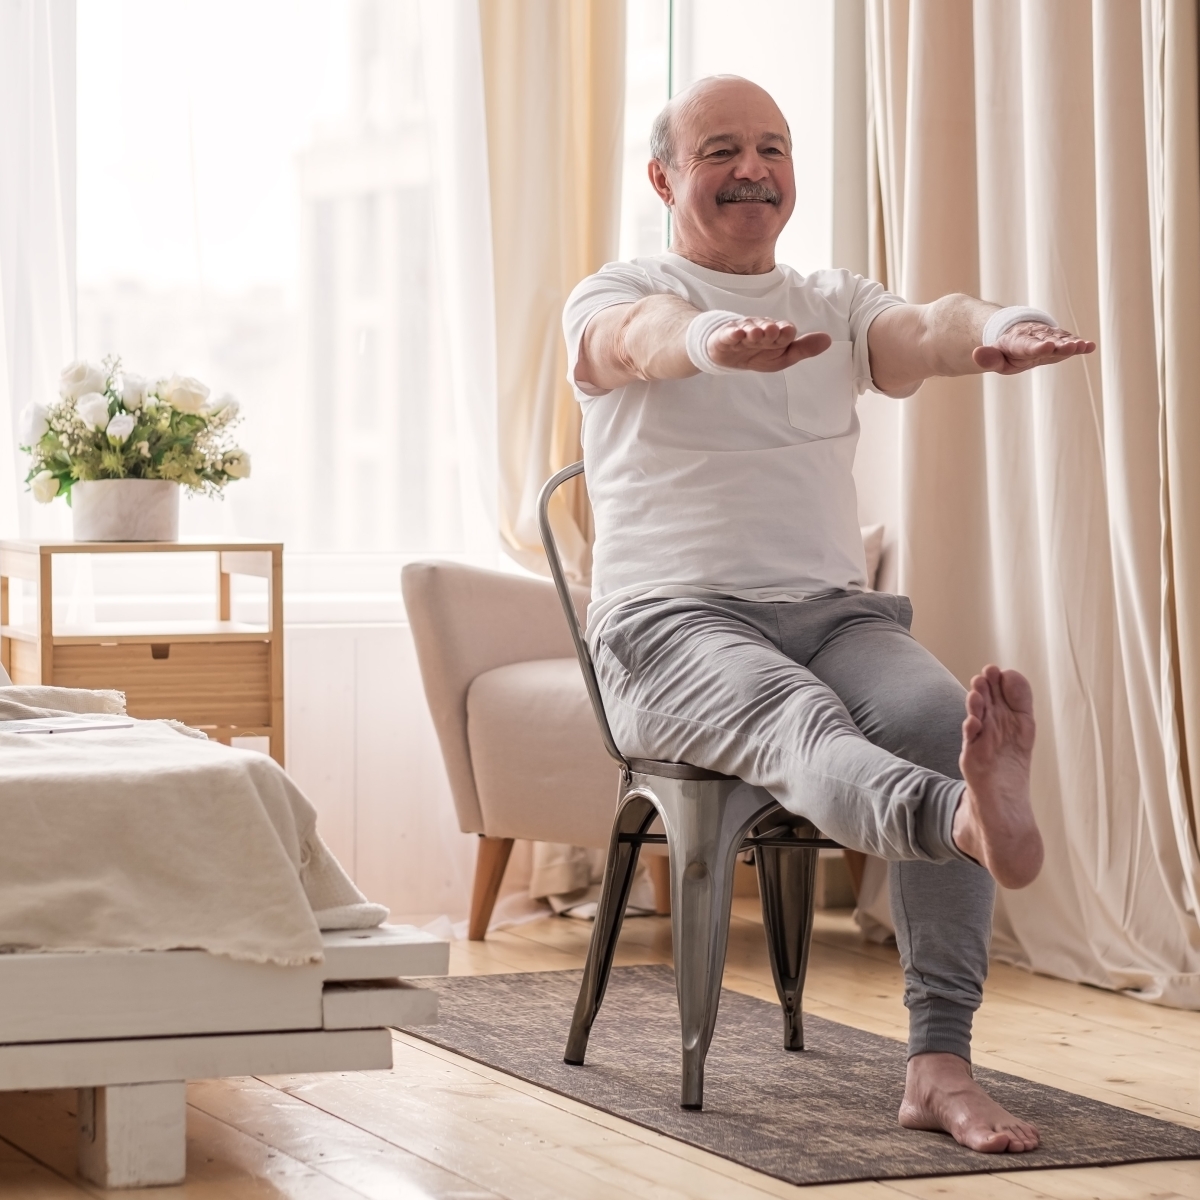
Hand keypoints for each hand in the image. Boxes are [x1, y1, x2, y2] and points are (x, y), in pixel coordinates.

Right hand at [708, 318, 830, 371]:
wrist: (730, 355)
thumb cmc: (759, 353)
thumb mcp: (783, 356)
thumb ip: (804, 349)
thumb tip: (828, 340)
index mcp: (777, 334)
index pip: (784, 331)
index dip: (786, 332)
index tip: (787, 332)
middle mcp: (761, 329)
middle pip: (767, 328)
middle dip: (769, 330)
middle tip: (771, 331)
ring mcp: (743, 332)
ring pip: (749, 330)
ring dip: (753, 331)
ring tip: (755, 334)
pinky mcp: (726, 336)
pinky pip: (729, 334)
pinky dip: (733, 334)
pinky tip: (737, 335)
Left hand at [972, 322, 1094, 374]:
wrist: (1018, 334)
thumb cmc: (1007, 351)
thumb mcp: (996, 357)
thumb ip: (988, 358)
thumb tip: (975, 354)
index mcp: (1018, 342)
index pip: (1027, 345)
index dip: (1037, 347)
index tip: (1046, 347)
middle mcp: (1036, 337)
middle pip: (1048, 341)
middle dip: (1059, 344)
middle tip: (1070, 346)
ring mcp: (1049, 337)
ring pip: (1060, 340)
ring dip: (1071, 343)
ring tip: (1082, 346)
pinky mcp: (1060, 340)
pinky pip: (1069, 340)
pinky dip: (1079, 344)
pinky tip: (1090, 347)